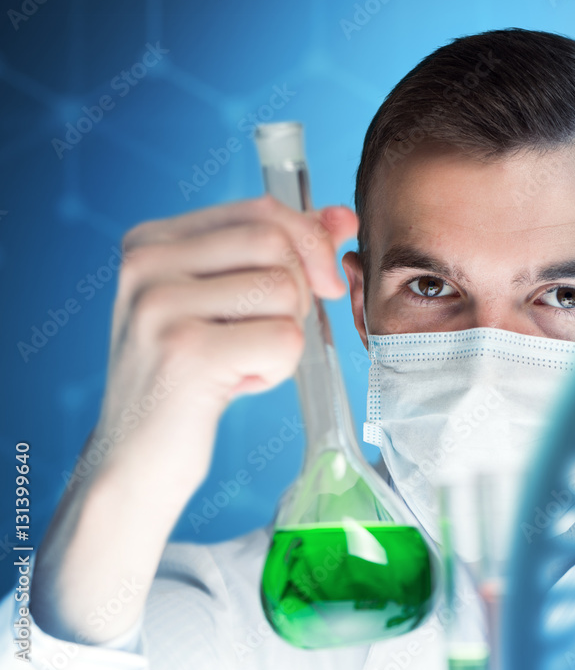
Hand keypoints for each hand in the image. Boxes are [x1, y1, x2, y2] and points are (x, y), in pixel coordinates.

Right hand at [32, 196, 357, 643]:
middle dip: (298, 292)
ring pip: (285, 291)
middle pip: (276, 244)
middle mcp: (146, 263)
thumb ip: (282, 253)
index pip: (261, 212)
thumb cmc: (190, 376)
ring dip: (285, 335)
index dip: (309, 242)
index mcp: (152, 240)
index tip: (323, 280)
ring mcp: (160, 306)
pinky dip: (277, 370)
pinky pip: (284, 340)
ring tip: (242, 361)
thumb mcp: (228, 303)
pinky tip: (237, 385)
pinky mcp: (186, 352)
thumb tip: (343, 216)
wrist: (137, 458)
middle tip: (268, 333)